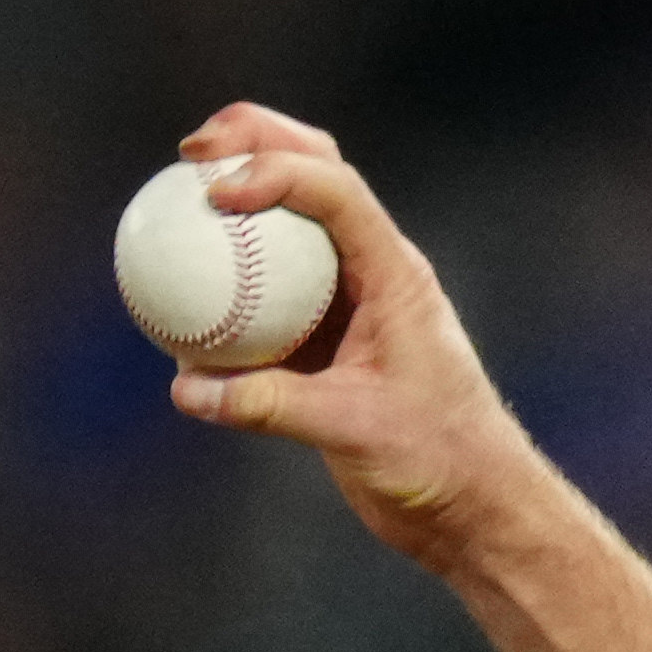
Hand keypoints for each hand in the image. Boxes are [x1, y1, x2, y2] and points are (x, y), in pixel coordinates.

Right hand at [162, 103, 550, 566]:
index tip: (217, 190)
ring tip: (175, 200)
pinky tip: (176, 297)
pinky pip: (269, 297)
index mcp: (395, 276)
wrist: (475, 509)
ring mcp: (351, 306)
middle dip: (255, 141)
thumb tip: (187, 388)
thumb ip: (271, 406)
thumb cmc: (439, 463)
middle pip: (316, 174)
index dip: (275, 169)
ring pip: (290, 229)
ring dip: (240, 202)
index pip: (336, 191)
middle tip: (190, 152)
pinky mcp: (329, 344)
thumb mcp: (354, 431)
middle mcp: (374, 275)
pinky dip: (227, 283)